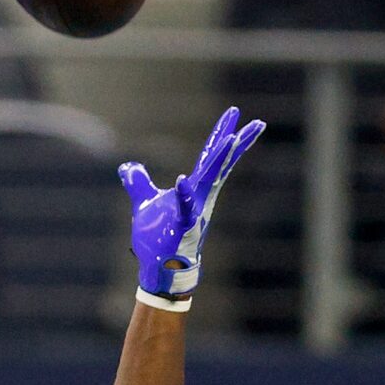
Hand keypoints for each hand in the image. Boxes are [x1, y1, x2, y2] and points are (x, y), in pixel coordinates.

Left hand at [120, 107, 264, 303]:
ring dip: (219, 161)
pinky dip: (183, 197)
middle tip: (257, 122)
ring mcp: (193, 213)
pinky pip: (185, 211)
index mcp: (193, 189)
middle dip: (236, 142)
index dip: (221, 135)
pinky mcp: (182, 229)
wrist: (159, 271)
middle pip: (218, 164)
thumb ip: (138, 184)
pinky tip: (182, 181)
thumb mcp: (144, 204)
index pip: (209, 157)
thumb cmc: (158, 240)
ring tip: (232, 139)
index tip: (235, 113)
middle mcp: (199, 198)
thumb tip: (127, 167)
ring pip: (208, 182)